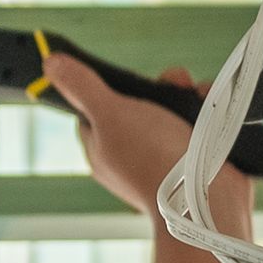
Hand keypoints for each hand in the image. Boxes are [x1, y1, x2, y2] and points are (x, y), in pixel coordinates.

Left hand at [45, 56, 253, 236]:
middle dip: (160, 88)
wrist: (205, 198)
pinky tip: (211, 107)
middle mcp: (133, 156)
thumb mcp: (110, 113)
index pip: (95, 112)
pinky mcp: (198, 160)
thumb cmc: (152, 158)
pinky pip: (202, 124)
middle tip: (172, 82)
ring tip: (195, 94)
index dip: (109, 89)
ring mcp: (167, 158)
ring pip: (174, 112)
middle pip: (140, 106)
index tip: (126, 79)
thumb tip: (51, 64)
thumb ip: (82, 87)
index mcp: (103, 151)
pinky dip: (209, 111)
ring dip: (187, 96)